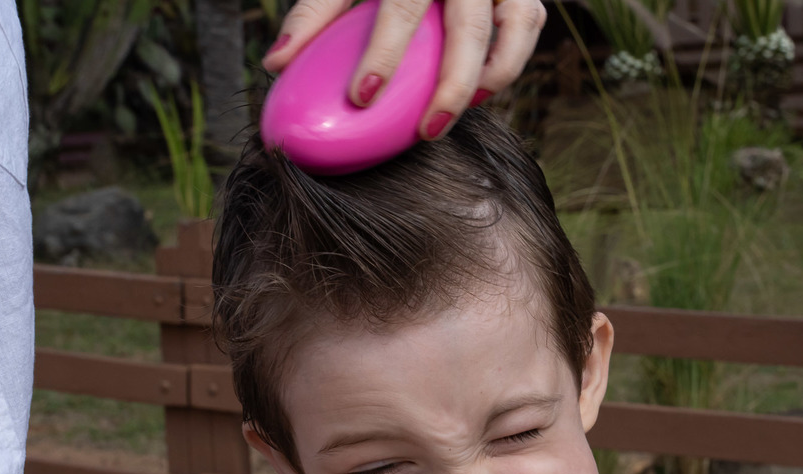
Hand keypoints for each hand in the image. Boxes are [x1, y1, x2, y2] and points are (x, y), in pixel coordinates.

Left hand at [262, 0, 545, 139]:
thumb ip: (314, 14)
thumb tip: (274, 65)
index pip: (403, 8)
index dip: (384, 53)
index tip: (362, 96)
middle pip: (471, 27)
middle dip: (453, 85)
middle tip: (427, 132)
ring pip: (519, 24)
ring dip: (494, 75)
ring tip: (457, 113)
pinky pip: (528, 24)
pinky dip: (508, 60)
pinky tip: (478, 92)